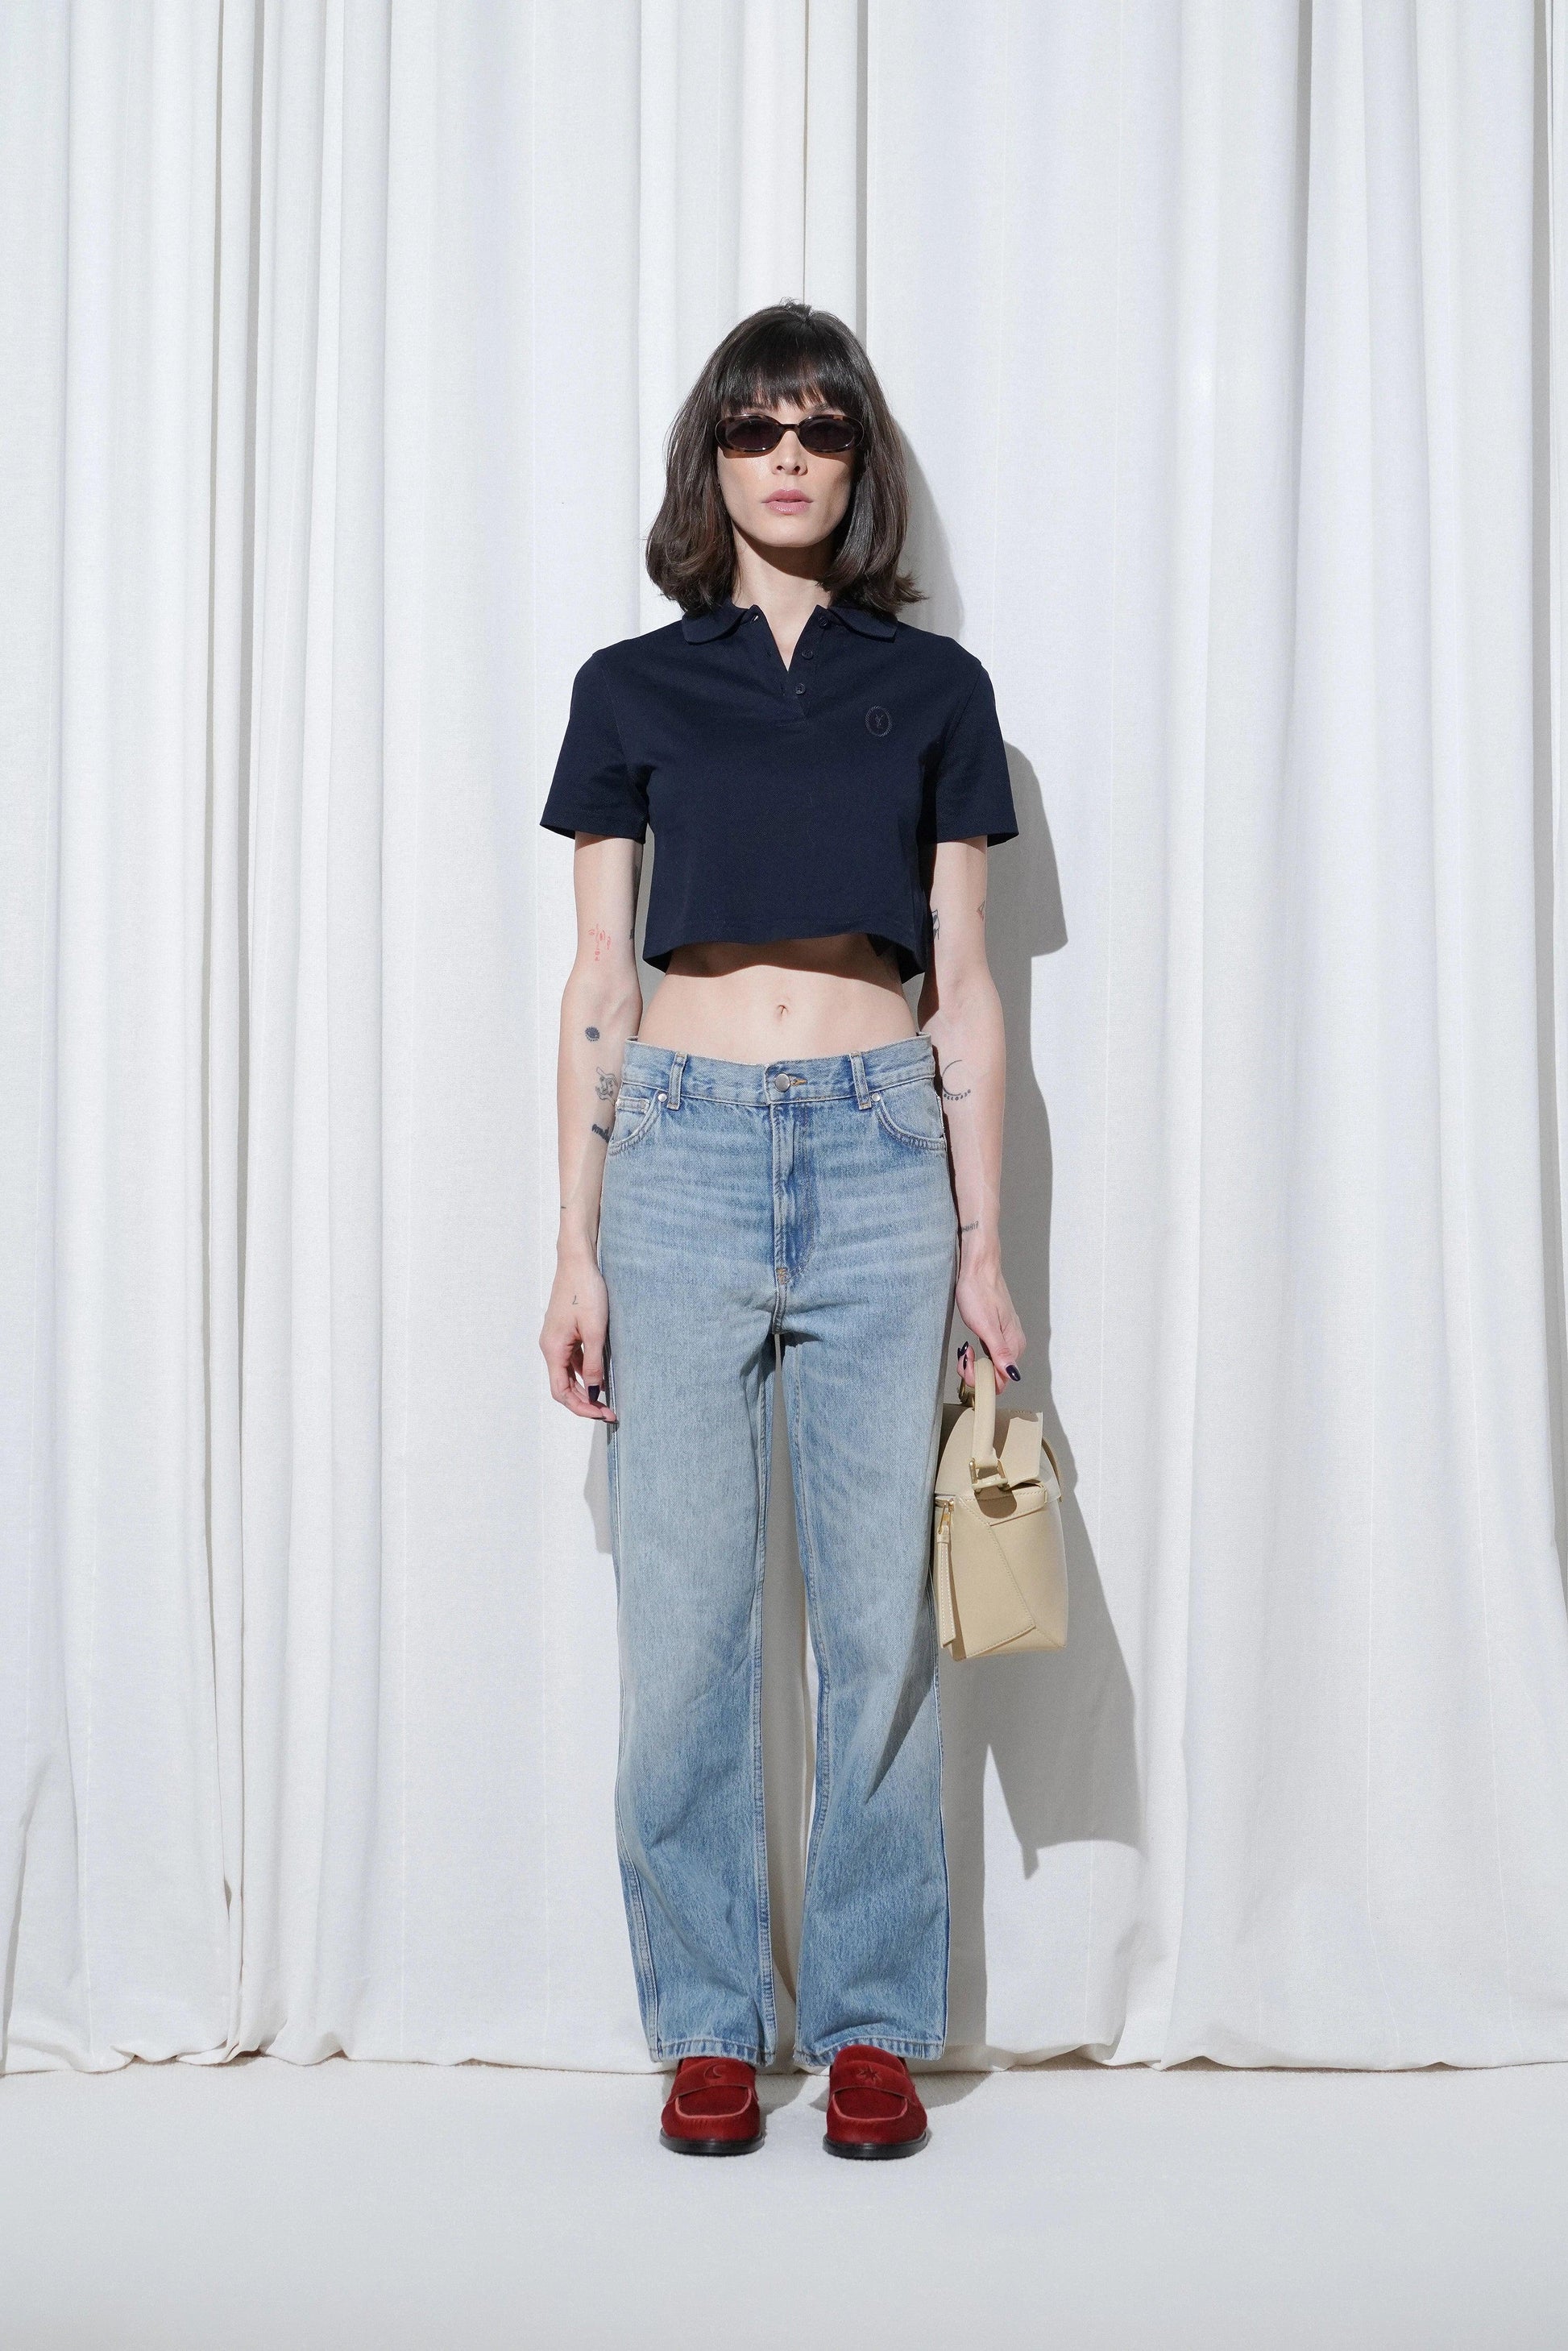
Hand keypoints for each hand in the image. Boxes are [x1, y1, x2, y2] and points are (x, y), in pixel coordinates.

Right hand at [540, 1255, 615, 1421]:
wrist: (578, 1262)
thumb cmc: (585, 1291)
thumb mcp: (595, 1331)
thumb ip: (593, 1363)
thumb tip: (592, 1391)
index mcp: (553, 1349)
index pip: (561, 1391)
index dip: (581, 1407)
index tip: (602, 1414)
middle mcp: (550, 1347)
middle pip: (563, 1386)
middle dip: (585, 1402)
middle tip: (609, 1412)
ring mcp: (556, 1340)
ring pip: (567, 1374)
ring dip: (585, 1389)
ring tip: (607, 1399)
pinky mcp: (564, 1333)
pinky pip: (571, 1360)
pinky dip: (584, 1372)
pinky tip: (601, 1376)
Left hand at [954, 1257, 1024, 1388]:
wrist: (977, 1269)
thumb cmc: (979, 1291)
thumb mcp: (986, 1325)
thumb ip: (1000, 1352)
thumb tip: (1013, 1374)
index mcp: (1014, 1344)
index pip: (1002, 1381)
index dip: (982, 1380)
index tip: (969, 1365)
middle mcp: (1013, 1345)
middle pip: (996, 1377)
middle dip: (975, 1373)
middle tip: (964, 1356)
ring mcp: (1004, 1340)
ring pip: (989, 1368)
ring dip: (973, 1365)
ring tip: (965, 1350)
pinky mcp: (995, 1335)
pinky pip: (986, 1357)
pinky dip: (974, 1358)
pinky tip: (967, 1349)